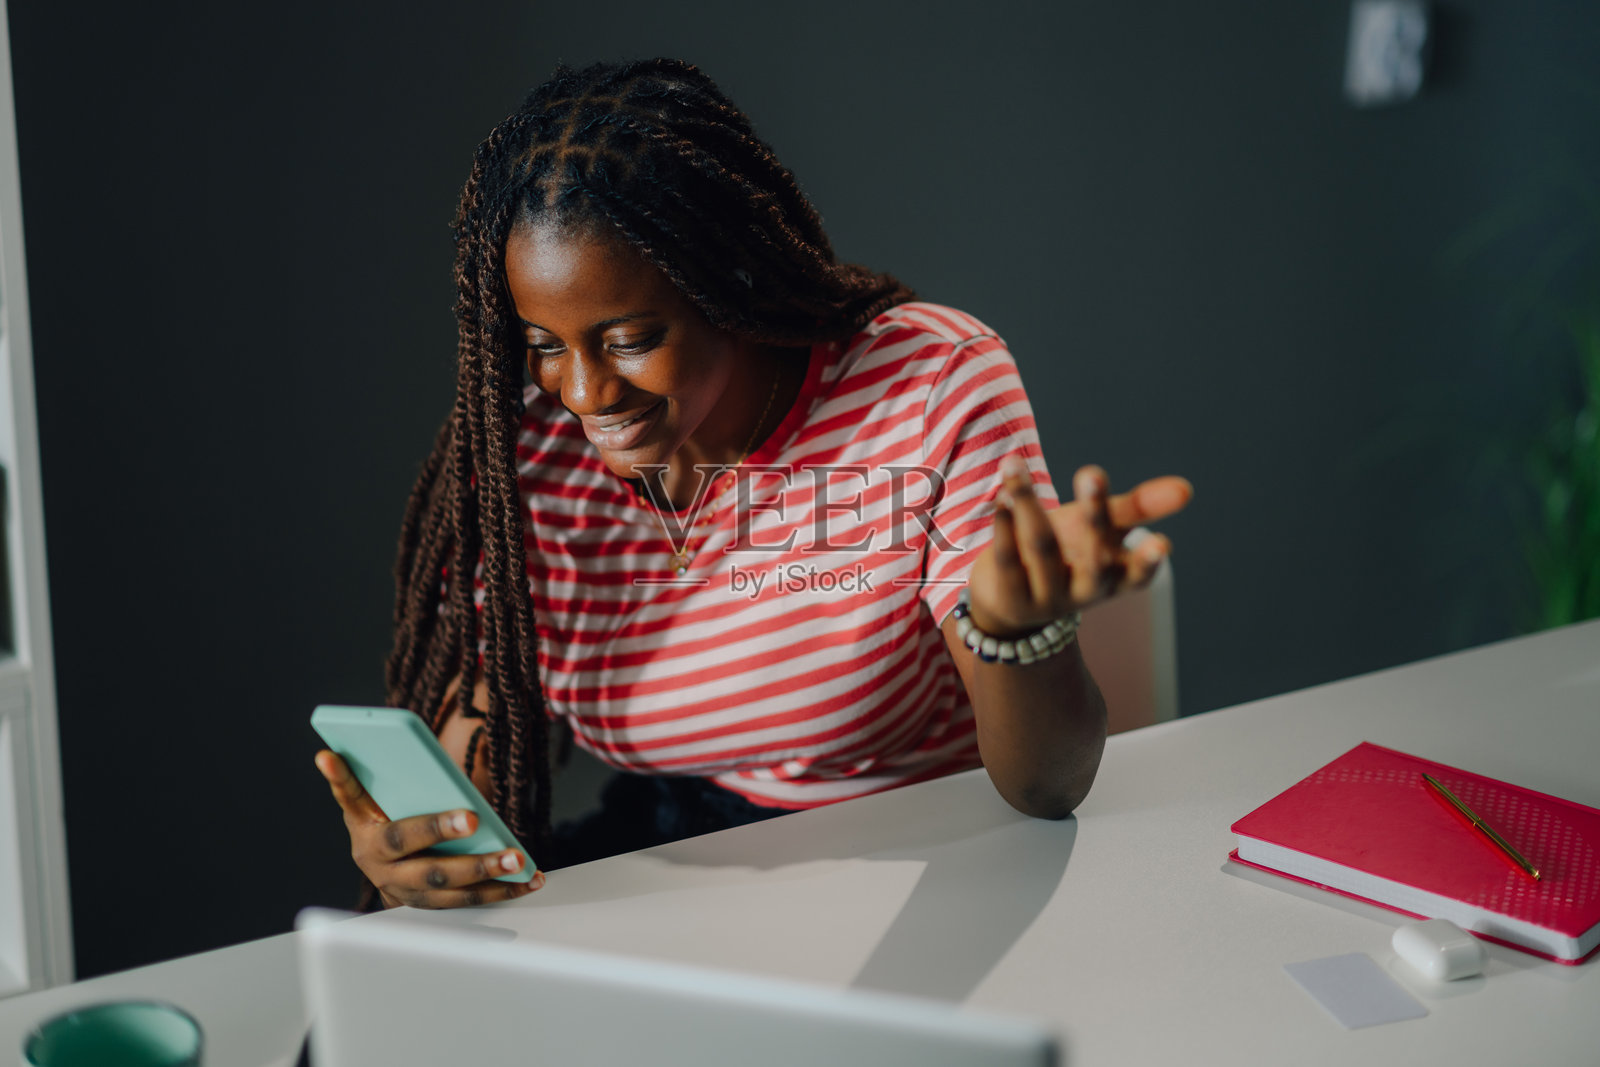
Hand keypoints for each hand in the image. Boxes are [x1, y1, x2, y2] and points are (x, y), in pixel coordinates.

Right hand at [313, 749, 543, 908]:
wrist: (372, 861)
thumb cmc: (372, 818)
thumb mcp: (357, 801)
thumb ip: (346, 781)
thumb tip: (326, 756)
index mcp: (371, 845)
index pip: (405, 836)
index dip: (436, 827)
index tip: (472, 816)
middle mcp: (390, 876)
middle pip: (437, 873)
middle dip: (477, 865)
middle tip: (513, 854)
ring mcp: (413, 895)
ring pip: (456, 894)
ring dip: (494, 883)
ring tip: (526, 866)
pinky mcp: (434, 905)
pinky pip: (469, 902)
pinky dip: (500, 892)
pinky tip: (528, 880)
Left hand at [967, 457, 1192, 637]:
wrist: (1011, 600)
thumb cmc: (1070, 553)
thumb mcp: (1105, 530)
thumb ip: (1139, 508)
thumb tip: (1186, 488)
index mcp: (1115, 579)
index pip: (1136, 574)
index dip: (1148, 562)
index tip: (1162, 544)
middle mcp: (1086, 593)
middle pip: (1093, 558)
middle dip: (1094, 515)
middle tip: (1092, 473)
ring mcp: (1047, 599)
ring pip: (1042, 548)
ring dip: (1029, 503)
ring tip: (1015, 463)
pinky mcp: (1011, 598)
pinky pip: (1007, 557)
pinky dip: (1004, 523)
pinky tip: (1002, 494)